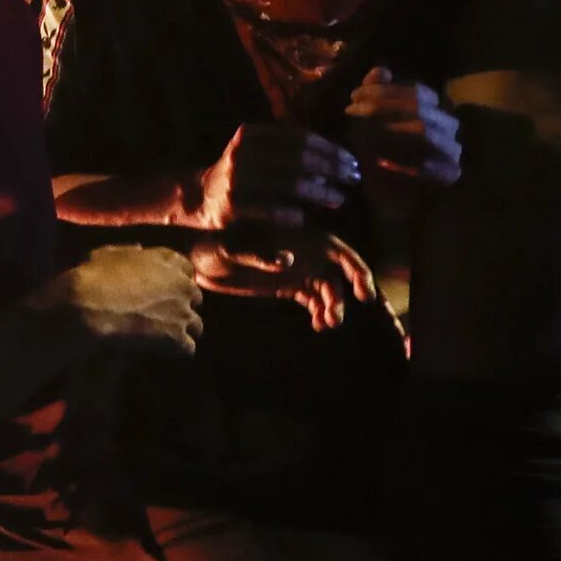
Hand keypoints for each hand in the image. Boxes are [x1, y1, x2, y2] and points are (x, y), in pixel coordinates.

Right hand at [52, 245, 202, 353]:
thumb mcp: (107, 254)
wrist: (88, 307)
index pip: (186, 268)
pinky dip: (177, 350)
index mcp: (167, 261)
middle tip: (165, 312)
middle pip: (195, 297)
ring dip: (183, 329)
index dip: (176, 278)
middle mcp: (182, 285)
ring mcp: (182, 312)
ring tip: (166, 336)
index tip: (166, 286)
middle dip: (183, 304)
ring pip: (196, 324)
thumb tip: (139, 250)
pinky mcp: (176, 337)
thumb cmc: (94, 277)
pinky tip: (163, 351)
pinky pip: (188, 348)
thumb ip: (128, 252)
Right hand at [189, 121, 358, 230]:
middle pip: (298, 158)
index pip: (299, 138)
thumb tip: (336, 159)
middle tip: (353, 178)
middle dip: (331, 168)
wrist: (199, 195)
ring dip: (319, 192)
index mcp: (251, 135)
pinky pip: (271, 210)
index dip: (329, 149)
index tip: (351, 161)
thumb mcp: (258, 151)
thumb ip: (289, 150)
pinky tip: (304, 217)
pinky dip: (291, 213)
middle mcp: (242, 153)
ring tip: (338, 199)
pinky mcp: (232, 205)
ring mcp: (236, 179)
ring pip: (289, 183)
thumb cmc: (241, 173)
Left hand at [191, 233, 375, 332]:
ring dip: (333, 307)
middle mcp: (302, 251)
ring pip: (328, 289)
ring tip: (325, 324)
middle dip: (345, 294)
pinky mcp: (287, 285)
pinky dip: (320, 311)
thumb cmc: (213, 246)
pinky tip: (318, 325)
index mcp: (295, 236)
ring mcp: (296, 269)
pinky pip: (313, 299)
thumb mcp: (233, 249)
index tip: (363, 293)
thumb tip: (288, 260)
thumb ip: (260, 255)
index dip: (356, 269)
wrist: (196, 258)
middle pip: (338, 273)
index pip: (338, 250)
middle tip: (336, 318)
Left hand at [346, 67, 462, 187]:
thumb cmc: (378, 157)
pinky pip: (427, 167)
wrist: (388, 201)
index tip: (354, 95)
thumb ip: (375, 96)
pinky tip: (375, 164)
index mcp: (434, 110)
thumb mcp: (369, 123)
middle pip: (420, 110)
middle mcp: (448, 128)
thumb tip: (379, 71)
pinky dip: (399, 165)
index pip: (417, 92)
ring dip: (388, 133)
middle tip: (350, 112)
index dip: (385, 91)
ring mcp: (452, 152)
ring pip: (425, 134)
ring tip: (359, 137)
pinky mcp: (449, 177)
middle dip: (382, 108)